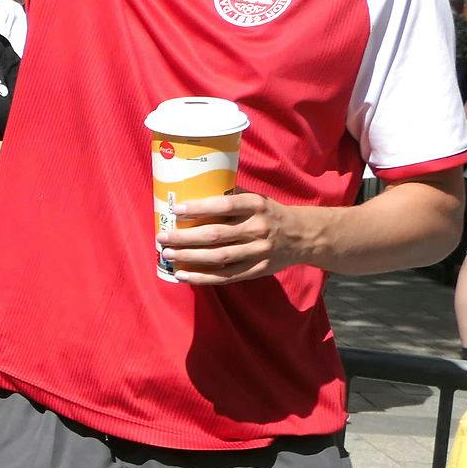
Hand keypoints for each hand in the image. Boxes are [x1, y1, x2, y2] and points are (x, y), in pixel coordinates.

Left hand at [161, 190, 304, 283]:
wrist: (304, 236)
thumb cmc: (269, 213)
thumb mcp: (257, 198)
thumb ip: (231, 195)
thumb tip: (195, 189)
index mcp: (257, 205)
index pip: (224, 205)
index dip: (199, 207)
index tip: (176, 209)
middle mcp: (258, 228)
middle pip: (216, 234)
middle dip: (185, 237)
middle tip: (162, 236)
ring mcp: (258, 252)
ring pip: (218, 257)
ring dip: (189, 257)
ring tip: (167, 253)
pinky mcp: (258, 270)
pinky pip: (226, 276)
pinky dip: (202, 277)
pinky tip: (182, 274)